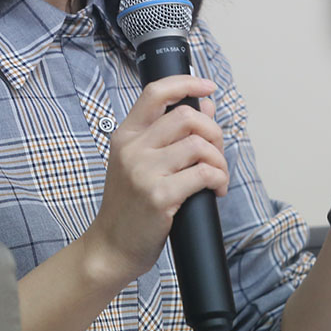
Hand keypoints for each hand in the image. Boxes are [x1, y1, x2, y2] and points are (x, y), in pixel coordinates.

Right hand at [84, 75, 227, 283]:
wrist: (111, 247)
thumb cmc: (130, 205)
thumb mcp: (141, 162)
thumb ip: (171, 133)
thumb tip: (207, 104)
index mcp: (126, 136)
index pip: (155, 93)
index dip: (186, 82)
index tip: (208, 87)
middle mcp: (132, 149)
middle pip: (187, 116)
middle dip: (214, 131)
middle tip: (216, 152)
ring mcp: (144, 172)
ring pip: (199, 145)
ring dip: (219, 160)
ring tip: (217, 176)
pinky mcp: (158, 196)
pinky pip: (203, 174)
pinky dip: (219, 179)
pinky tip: (216, 189)